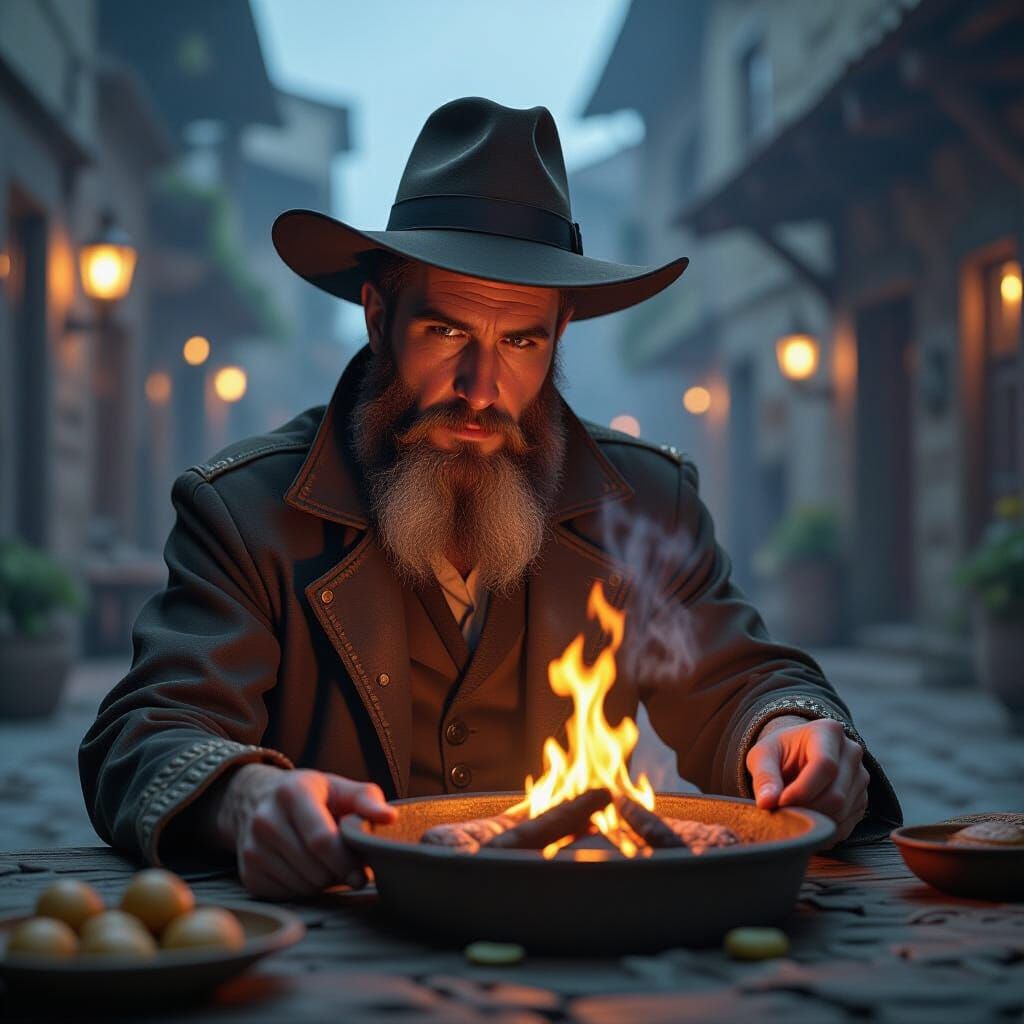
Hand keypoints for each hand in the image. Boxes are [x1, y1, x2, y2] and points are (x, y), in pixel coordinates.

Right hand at [213, 764, 395, 898]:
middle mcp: (265, 819)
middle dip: (338, 874)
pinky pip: (286, 895)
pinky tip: (308, 871)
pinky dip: (305, 890)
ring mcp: (252, 848)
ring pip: (301, 885)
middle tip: (348, 868)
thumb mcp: (340, 788)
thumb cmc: (314, 796)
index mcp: (292, 792)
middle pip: (313, 868)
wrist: (261, 802)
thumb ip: (367, 801)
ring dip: (324, 883)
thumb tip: (390, 818)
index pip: (321, 840)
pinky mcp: (248, 872)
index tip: (362, 874)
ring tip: (329, 866)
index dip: (346, 862)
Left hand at [745, 715, 869, 845]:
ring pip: (841, 812)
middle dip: (805, 809)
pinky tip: (805, 820)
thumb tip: (766, 802)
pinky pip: (845, 824)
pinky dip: (822, 828)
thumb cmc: (779, 753)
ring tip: (790, 813)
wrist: (795, 756)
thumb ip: (764, 776)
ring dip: (813, 821)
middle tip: (781, 812)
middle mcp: (852, 752)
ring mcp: (861, 776)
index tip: (779, 802)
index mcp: (828, 732)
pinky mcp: (862, 800)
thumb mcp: (763, 756)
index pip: (825, 765)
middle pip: (836, 794)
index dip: (802, 790)